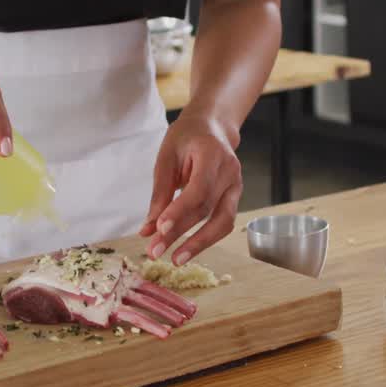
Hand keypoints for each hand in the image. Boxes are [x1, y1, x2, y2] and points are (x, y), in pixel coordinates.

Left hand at [140, 112, 242, 265]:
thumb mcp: (166, 158)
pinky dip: (205, 237)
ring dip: (198, 244)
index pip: (198, 189)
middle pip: (208, 210)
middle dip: (181, 234)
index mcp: (213, 154)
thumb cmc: (186, 138)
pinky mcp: (235, 197)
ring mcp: (236, 186)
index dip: (179, 211)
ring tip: (175, 259)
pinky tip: (186, 248)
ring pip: (222, 222)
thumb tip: (149, 229)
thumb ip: (160, 193)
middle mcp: (230, 172)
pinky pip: (223, 222)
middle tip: (155, 251)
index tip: (159, 229)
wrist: (212, 127)